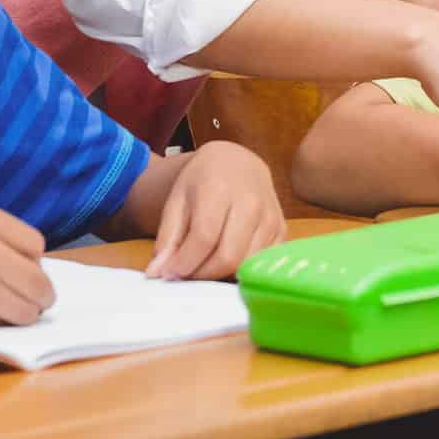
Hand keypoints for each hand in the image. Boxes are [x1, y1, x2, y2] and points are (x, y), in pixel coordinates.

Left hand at [145, 141, 286, 279]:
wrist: (237, 163)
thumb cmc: (204, 181)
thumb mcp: (177, 201)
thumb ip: (167, 238)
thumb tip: (157, 274)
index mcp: (220, 188)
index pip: (203, 238)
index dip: (185, 263)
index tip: (170, 274)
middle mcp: (251, 202)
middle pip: (228, 256)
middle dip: (203, 275)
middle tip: (187, 275)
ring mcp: (270, 216)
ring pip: (246, 264)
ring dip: (221, 275)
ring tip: (204, 266)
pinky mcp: (281, 229)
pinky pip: (261, 262)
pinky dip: (242, 269)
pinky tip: (225, 261)